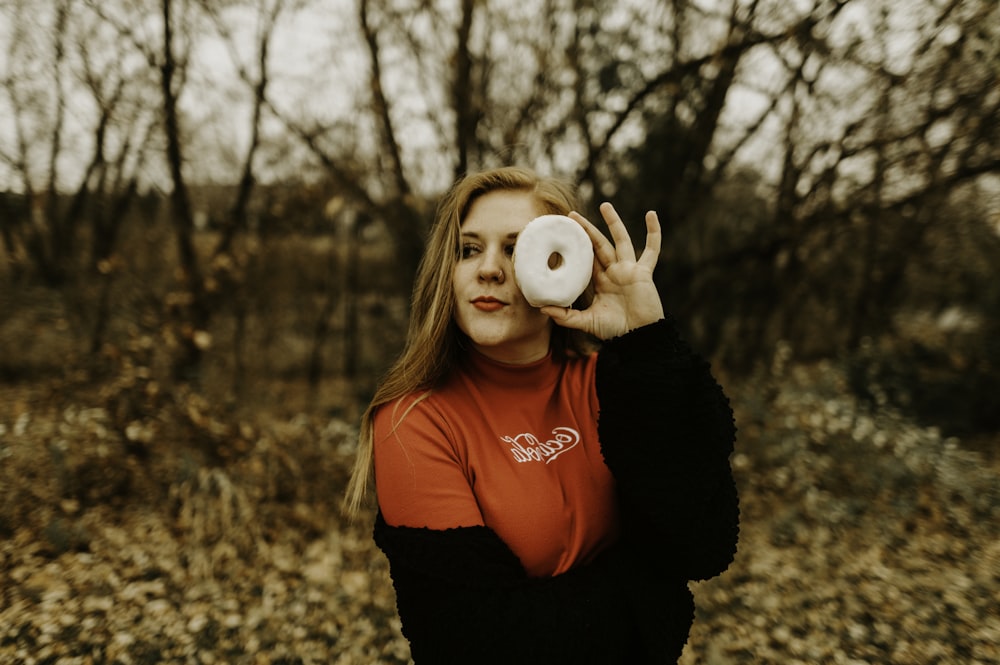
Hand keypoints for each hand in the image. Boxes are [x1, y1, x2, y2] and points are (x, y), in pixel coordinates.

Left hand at [542, 202, 664, 339]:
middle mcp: (615, 272)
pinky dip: (654, 233)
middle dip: (587, 230)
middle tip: (572, 215)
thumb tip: (542, 309)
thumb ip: (565, 316)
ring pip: (621, 240)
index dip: (577, 246)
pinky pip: (651, 250)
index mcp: (602, 281)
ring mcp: (630, 270)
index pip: (587, 258)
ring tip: (604, 205)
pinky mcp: (643, 272)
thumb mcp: (586, 322)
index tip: (563, 233)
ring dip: (614, 222)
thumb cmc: (615, 331)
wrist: (638, 338)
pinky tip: (651, 214)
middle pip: (599, 244)